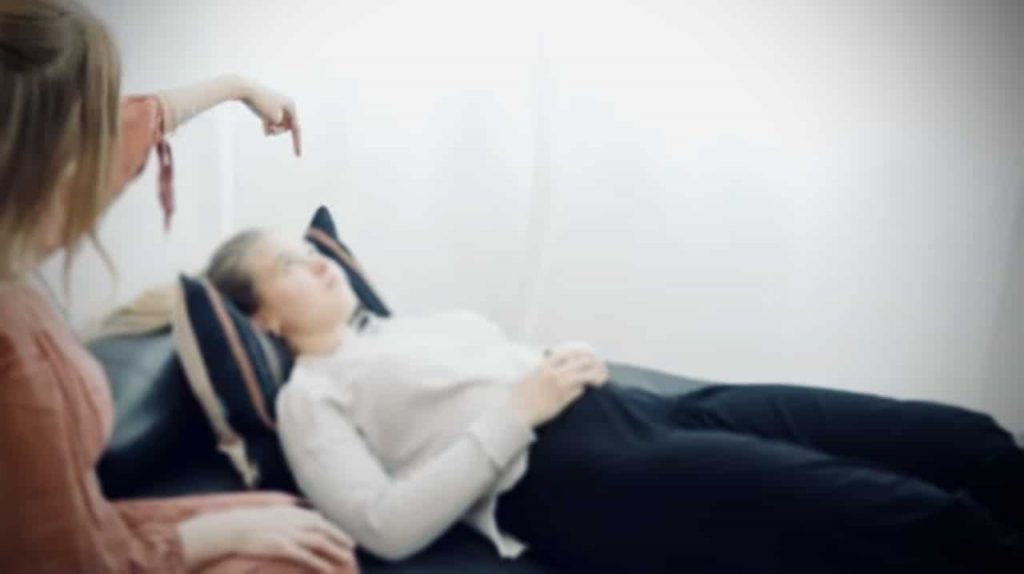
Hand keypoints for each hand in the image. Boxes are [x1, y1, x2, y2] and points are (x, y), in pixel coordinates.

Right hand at [180, 505, 357, 572]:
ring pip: (319, 543)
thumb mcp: (273, 513)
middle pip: (324, 529)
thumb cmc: (249, 522)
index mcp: (292, 513)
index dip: (335, 529)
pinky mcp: (282, 547)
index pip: (320, 520)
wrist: (231, 528)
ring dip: (335, 551)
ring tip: (346, 559)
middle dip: (340, 538)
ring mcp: (289, 534)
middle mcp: (294, 521)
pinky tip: (328, 569)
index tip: (345, 537)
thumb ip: (291, 515)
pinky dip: (319, 562)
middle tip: (352, 548)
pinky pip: (306, 556)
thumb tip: (309, 515)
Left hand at [239, 77, 301, 156]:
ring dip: (272, 127)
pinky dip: (267, 124)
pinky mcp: (268, 105)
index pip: (296, 128)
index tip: (297, 156)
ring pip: (278, 123)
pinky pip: (271, 119)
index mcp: (291, 106)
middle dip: (278, 130)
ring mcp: (277, 104)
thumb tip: (276, 122)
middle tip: (269, 130)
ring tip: (265, 127)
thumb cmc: (261, 103)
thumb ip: (279, 125)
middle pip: (286, 126)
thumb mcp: (274, 118)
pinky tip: (264, 129)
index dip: (297, 143)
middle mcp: (286, 104)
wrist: (245, 88)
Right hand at [508, 346, 608, 427]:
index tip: (581, 351)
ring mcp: (559, 388)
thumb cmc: (517, 395)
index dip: (575, 351)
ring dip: (590, 375)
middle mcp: (553, 375)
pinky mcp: (563, 401)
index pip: (565, 352)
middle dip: (588, 362)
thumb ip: (537, 367)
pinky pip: (579, 391)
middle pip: (578, 362)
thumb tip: (543, 359)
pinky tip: (583, 389)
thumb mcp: (526, 375)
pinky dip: (582, 389)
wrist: (516, 413)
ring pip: (582, 376)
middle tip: (594, 362)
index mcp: (543, 367)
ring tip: (594, 377)